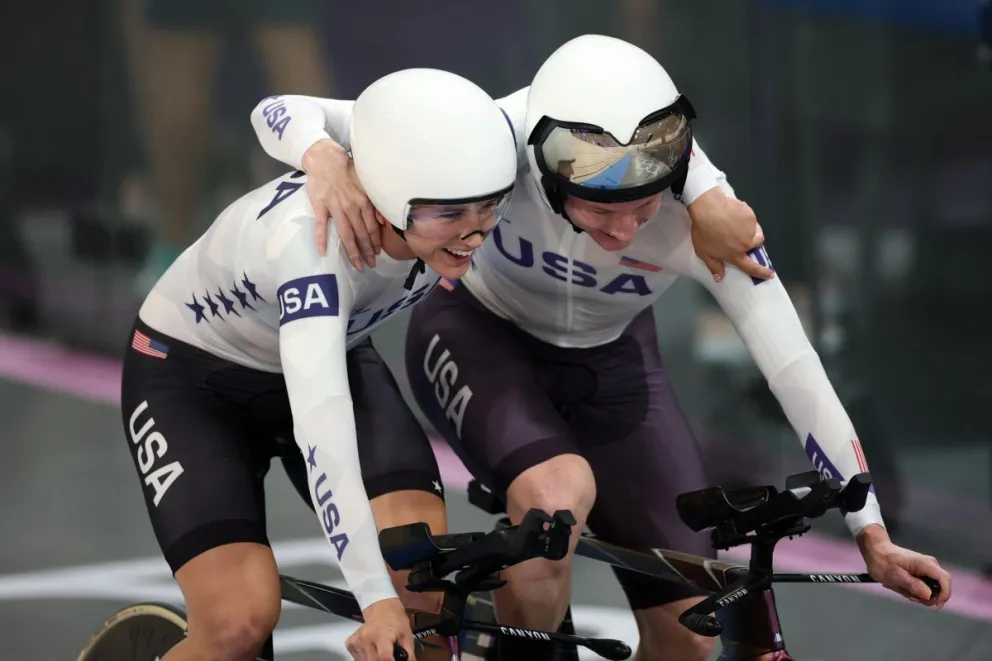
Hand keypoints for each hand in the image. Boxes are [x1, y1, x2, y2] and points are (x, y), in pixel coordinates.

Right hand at [301, 139, 380, 268]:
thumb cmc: (347, 171)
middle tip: (370, 266)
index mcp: (363, 202)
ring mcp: (335, 207)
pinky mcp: (320, 206)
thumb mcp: (366, 184)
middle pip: (361, 234)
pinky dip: (321, 239)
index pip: (372, 227)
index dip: (375, 242)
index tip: (378, 254)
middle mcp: (351, 206)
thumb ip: (374, 203)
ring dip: (352, 251)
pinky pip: (320, 225)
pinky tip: (323, 252)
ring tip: (357, 265)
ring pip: (345, 234)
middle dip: (367, 252)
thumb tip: (383, 221)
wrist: (325, 159)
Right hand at [347, 597, 414, 659]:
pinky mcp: (351, 643)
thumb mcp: (407, 636)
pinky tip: (373, 650)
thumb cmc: (395, 619)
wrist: (382, 606)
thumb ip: (408, 654)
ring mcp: (357, 641)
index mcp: (381, 635)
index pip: (384, 658)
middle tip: (390, 656)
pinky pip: (358, 658)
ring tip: (382, 651)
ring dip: (375, 660)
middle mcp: (366, 638)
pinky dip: (366, 658)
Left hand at [686, 187, 771, 281]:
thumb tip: (719, 277)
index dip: (761, 272)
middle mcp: (746, 243)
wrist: (707, 209)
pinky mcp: (750, 215)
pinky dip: (744, 217)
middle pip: (757, 243)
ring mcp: (750, 229)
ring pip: (755, 230)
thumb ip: (714, 266)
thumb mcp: (704, 253)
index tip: (770, 274)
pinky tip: (734, 214)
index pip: (751, 267)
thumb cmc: (703, 232)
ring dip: (748, 228)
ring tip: (734, 223)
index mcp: (736, 254)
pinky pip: (751, 218)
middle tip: (741, 235)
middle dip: (753, 241)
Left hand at [857, 525, 951, 608]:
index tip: (934, 606)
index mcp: (926, 564)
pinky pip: (923, 587)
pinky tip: (901, 586)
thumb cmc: (883, 561)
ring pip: (930, 590)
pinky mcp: (921, 573)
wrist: (876, 550)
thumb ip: (912, 585)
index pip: (945, 581)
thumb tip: (928, 595)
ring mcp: (926, 569)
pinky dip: (913, 590)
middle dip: (924, 597)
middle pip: (939, 588)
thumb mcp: (895, 575)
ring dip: (916, 594)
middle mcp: (930, 566)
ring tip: (899, 588)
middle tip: (906, 594)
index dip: (944, 596)